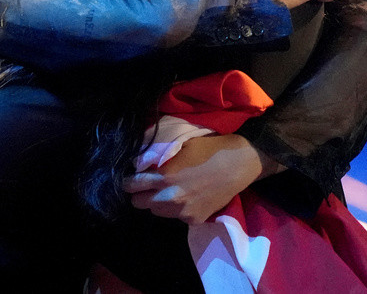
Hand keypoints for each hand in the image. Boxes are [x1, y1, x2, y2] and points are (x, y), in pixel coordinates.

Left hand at [123, 134, 280, 224]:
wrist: (237, 164)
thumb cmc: (207, 149)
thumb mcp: (178, 146)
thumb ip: (156, 157)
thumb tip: (137, 163)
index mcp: (164, 177)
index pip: (131, 185)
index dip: (128, 181)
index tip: (130, 178)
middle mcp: (170, 198)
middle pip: (138, 203)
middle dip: (140, 193)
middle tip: (148, 185)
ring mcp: (182, 212)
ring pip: (156, 211)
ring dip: (158, 202)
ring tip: (169, 190)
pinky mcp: (194, 220)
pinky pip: (176, 216)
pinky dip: (177, 209)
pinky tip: (188, 196)